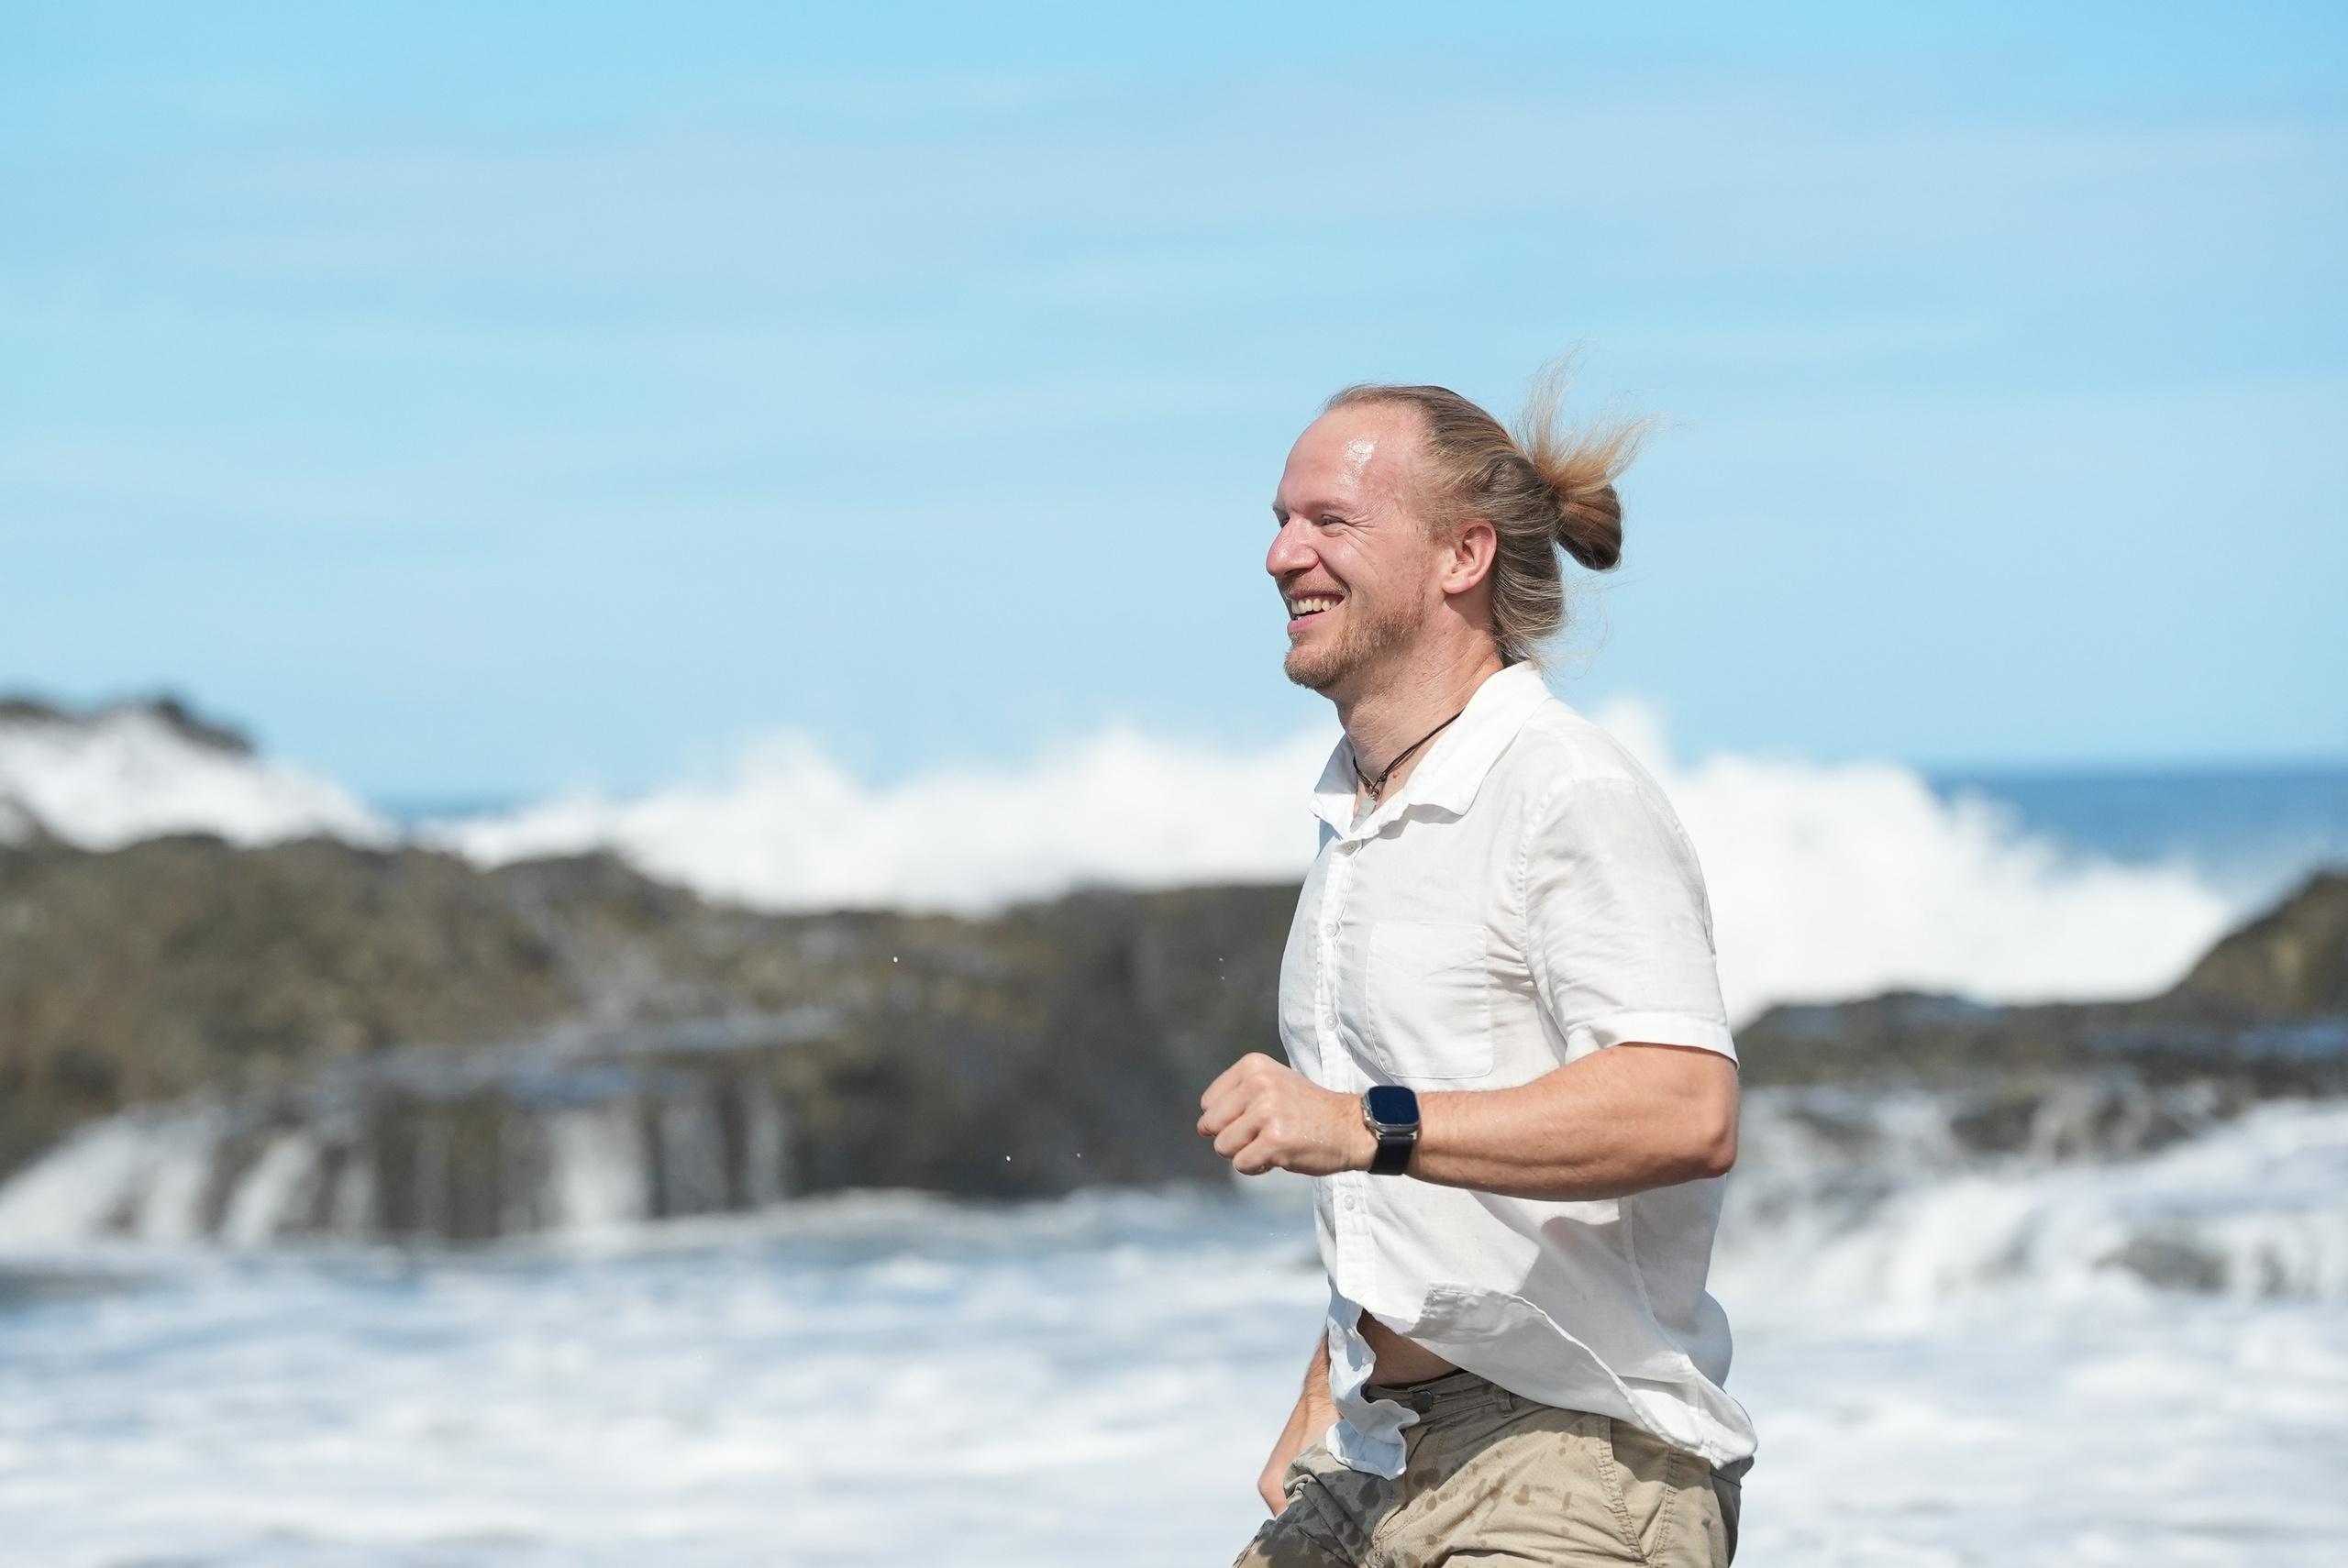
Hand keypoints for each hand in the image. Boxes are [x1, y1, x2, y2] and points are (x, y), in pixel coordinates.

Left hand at [1198, 1053, 1373, 1176]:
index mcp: (1253, 1066)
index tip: (1256, 1116)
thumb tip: (1201, 1127)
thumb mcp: (1271, 1084)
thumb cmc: (1307, 1110)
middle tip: (1263, 1133)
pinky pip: (1242, 1164)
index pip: (1208, 1103)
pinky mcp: (1274, 1141)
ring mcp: (1266, 1112)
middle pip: (1211, 1125)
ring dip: (1245, 1153)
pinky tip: (1280, 1154)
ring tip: (1273, 1142)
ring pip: (1224, 1147)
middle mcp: (1258, 1084)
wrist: (1350, 1127)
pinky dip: (1257, 1167)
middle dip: (1232, 1137)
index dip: (1227, 1118)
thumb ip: (1235, 1097)